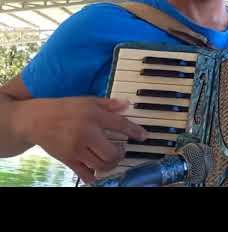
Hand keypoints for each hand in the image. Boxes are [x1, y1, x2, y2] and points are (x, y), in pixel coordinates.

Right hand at [17, 97, 145, 183]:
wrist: (34, 119)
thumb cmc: (63, 108)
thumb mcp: (87, 101)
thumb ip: (108, 104)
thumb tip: (127, 105)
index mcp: (93, 115)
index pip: (120, 125)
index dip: (135, 131)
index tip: (144, 136)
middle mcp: (86, 133)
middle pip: (112, 152)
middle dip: (121, 155)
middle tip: (122, 152)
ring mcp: (76, 148)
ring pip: (101, 165)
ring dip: (110, 165)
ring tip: (111, 160)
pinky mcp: (67, 159)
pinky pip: (85, 174)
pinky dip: (95, 176)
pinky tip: (98, 171)